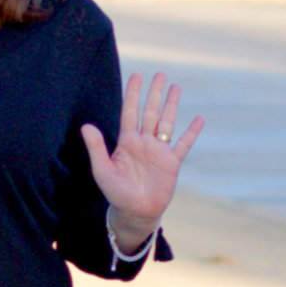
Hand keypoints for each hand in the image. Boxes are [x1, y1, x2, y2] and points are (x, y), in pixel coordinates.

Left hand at [81, 71, 203, 245]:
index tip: (137, 75)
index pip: (130, 112)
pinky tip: (199, 119)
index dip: (133, 94)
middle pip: (150, 112)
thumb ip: (96, 147)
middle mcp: (144, 142)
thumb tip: (86, 126)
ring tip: (175, 87)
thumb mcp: (102, 170)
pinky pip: (184, 144)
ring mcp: (159, 151)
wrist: (135, 212)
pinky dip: (192, 132)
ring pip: (166, 122)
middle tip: (160, 74)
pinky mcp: (172, 162)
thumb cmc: (116, 193)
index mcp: (127, 141)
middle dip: (154, 93)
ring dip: (171, 105)